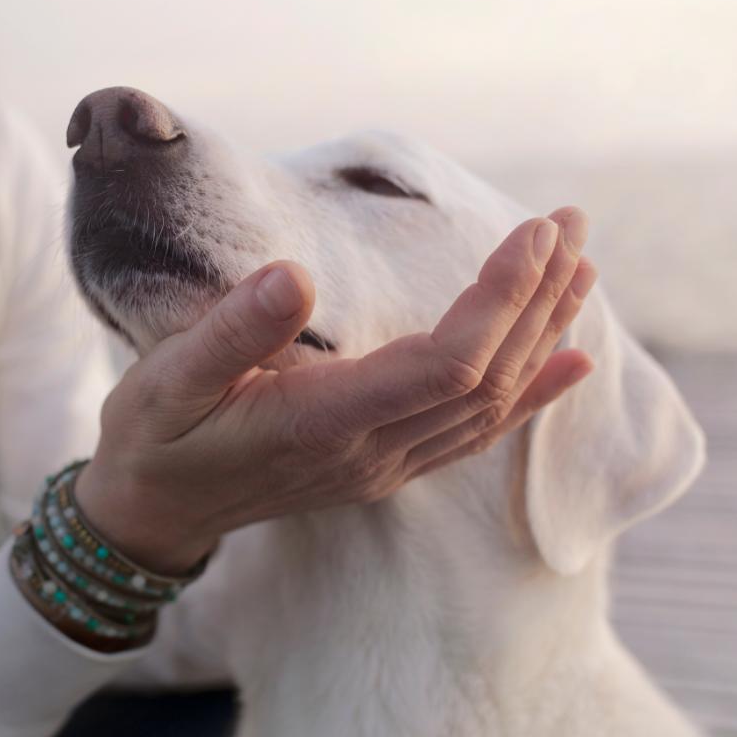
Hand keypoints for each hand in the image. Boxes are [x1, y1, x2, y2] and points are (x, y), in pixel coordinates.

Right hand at [76, 208, 597, 572]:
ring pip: (492, 406)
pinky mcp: (386, 467)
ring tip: (581, 269)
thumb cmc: (155, 438)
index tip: (532, 234)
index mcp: (323, 423)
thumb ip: (232, 332)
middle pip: (487, 380)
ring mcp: (385, 467)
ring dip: (542, 334)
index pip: (446, 366)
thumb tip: (293, 275)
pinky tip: (570, 361)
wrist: (155, 512)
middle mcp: (371, 454)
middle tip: (572, 224)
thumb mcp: (168, 378)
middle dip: (538, 299)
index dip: (499, 301)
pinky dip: (531, 395)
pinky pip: (476, 434)